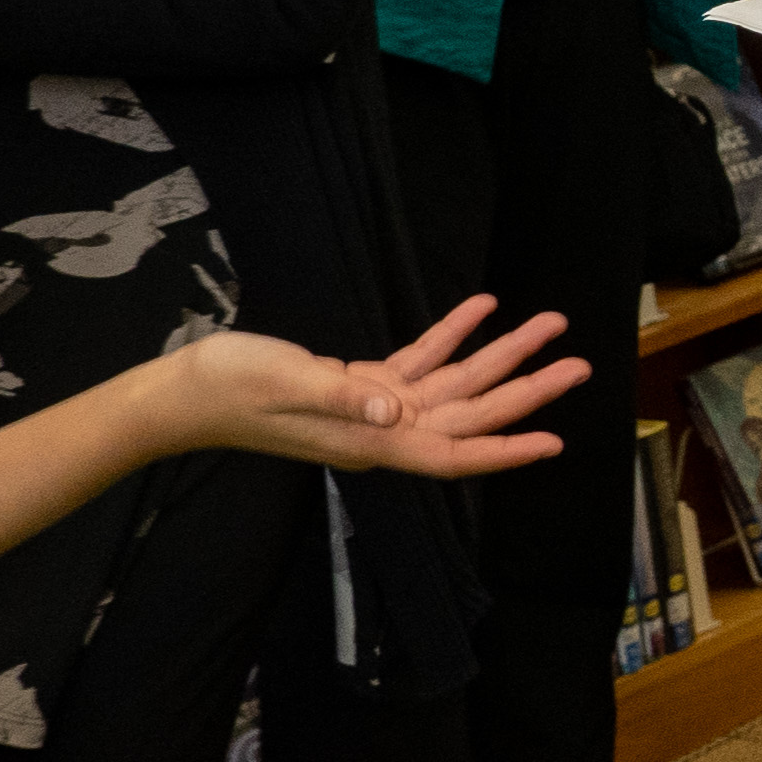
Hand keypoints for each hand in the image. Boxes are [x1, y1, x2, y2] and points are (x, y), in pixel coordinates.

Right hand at [157, 302, 586, 477]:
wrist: (181, 392)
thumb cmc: (229, 390)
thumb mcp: (289, 384)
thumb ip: (346, 396)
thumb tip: (396, 411)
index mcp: (372, 440)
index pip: (453, 454)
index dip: (505, 452)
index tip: (555, 443)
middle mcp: (383, 428)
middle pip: (470, 413)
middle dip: (527, 390)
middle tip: (580, 365)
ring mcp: (372, 406)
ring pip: (455, 382)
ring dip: (501, 353)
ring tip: (549, 324)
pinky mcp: (357, 382)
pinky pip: (419, 360)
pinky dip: (451, 334)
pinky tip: (482, 307)